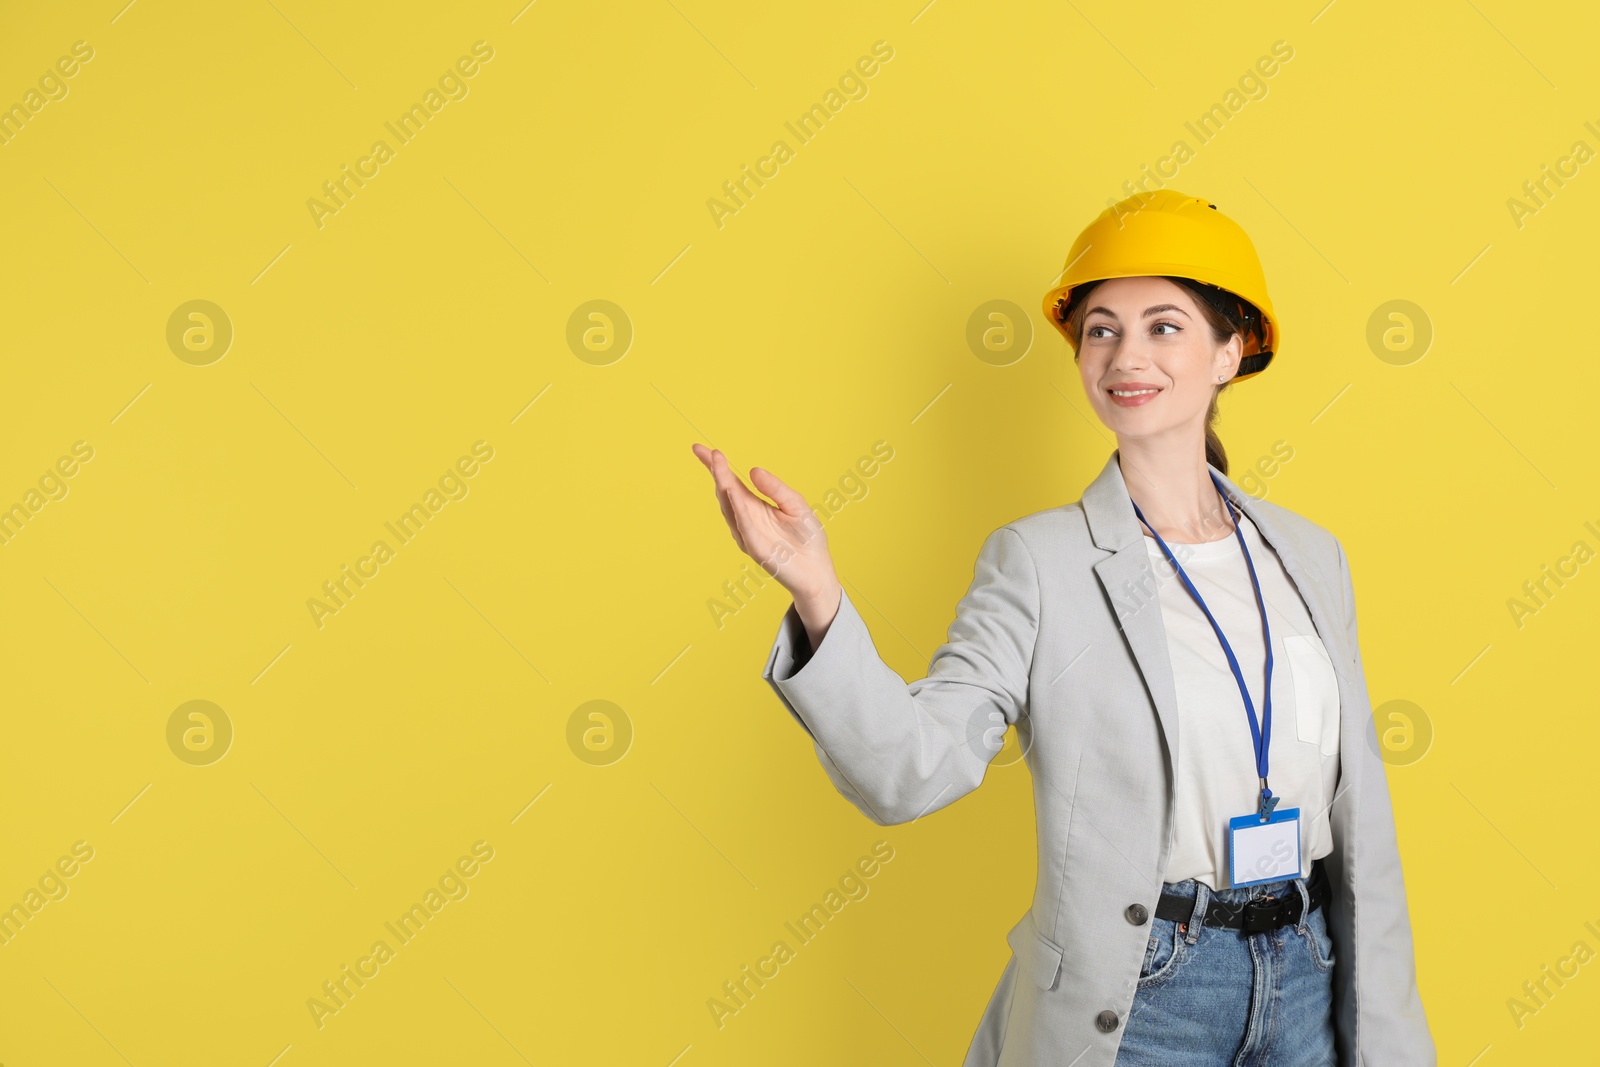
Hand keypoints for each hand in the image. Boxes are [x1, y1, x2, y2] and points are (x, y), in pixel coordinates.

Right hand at [691, 443, 841, 615]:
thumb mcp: (795, 504)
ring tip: (718, 464)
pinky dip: (737, 508)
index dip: (716, 466)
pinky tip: (731, 491)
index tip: (700, 449)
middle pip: (726, 491)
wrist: (816, 569)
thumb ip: (775, 488)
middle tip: (708, 452)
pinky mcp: (755, 547)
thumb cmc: (807, 538)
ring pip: (731, 506)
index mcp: (754, 505)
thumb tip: (753, 470)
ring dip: (724, 484)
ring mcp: (748, 533)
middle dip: (716, 471)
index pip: (730, 482)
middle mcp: (746, 518)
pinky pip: (744, 524)